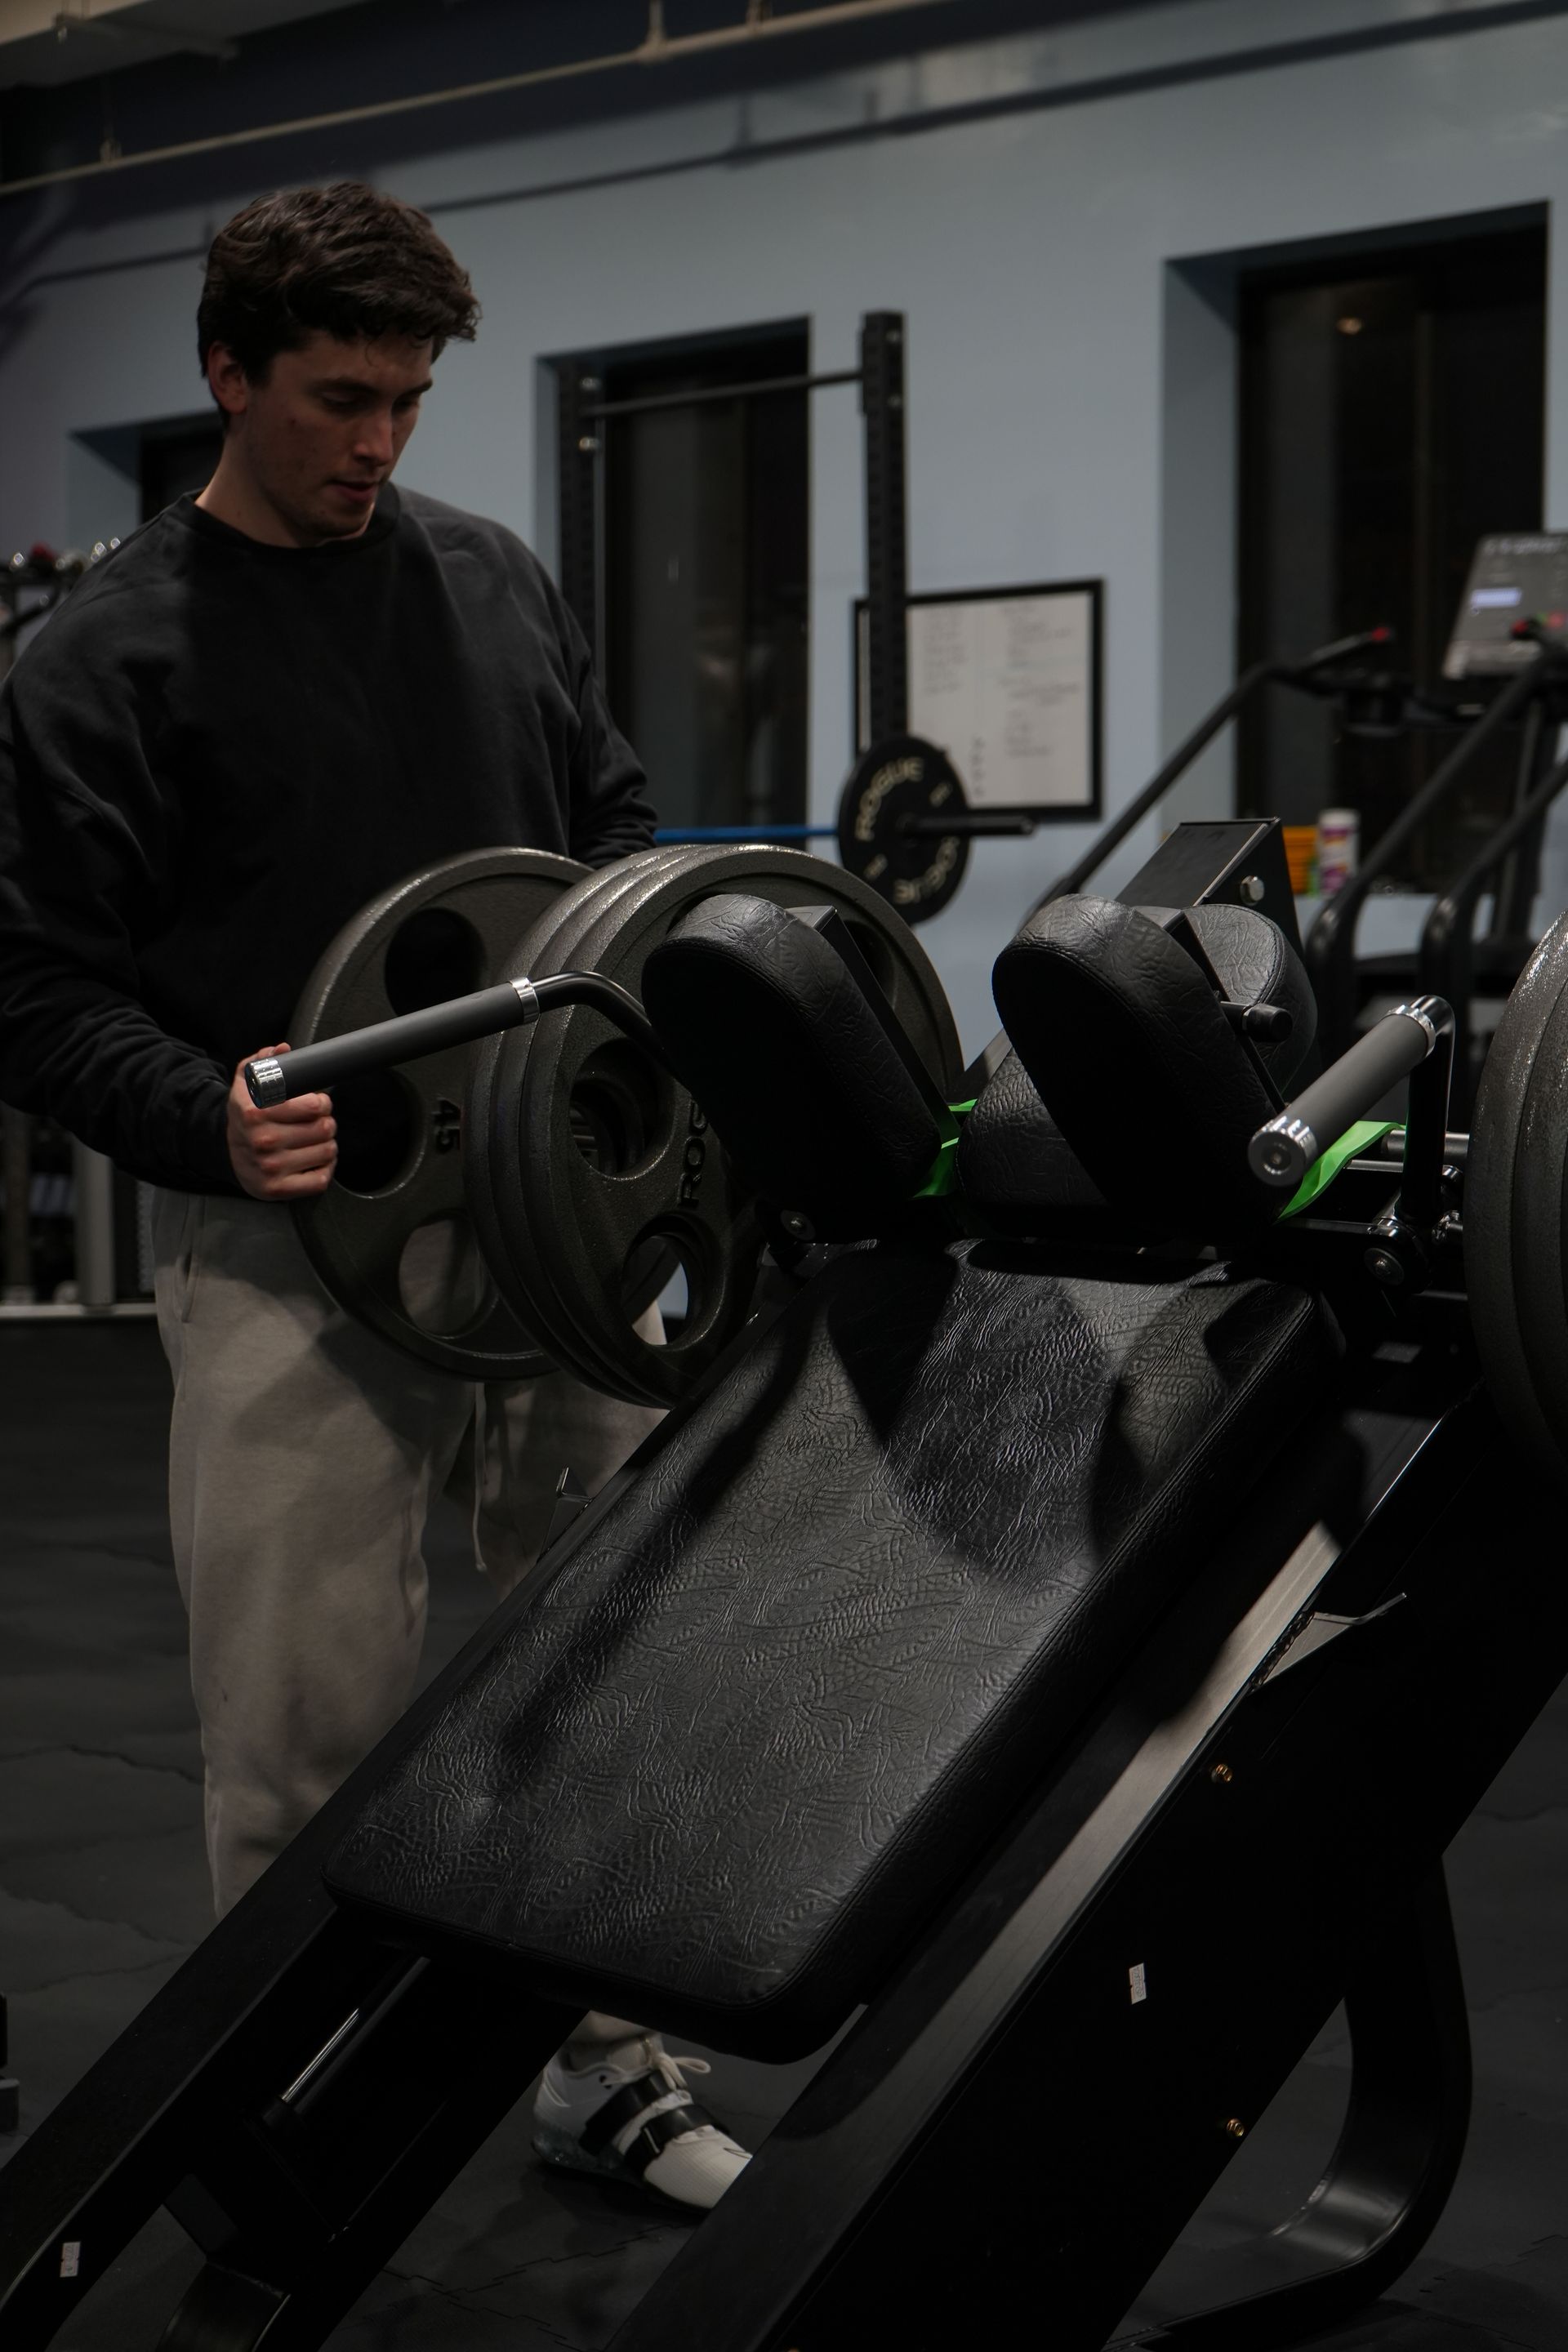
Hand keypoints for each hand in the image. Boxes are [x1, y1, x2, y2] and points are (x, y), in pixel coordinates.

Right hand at [226, 1044, 336, 1199]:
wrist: (227, 1153)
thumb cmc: (245, 1116)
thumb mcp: (246, 1083)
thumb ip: (262, 1061)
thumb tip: (283, 1049)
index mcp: (255, 1113)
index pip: (314, 1106)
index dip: (321, 1102)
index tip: (316, 1103)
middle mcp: (262, 1141)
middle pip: (325, 1128)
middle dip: (325, 1123)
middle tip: (316, 1123)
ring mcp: (270, 1168)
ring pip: (327, 1152)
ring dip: (326, 1145)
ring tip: (313, 1141)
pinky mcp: (278, 1189)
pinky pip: (321, 1180)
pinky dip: (324, 1170)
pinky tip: (313, 1161)